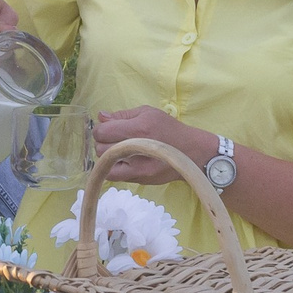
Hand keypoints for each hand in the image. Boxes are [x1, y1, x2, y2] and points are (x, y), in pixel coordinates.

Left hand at [90, 106, 213, 183]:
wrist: (192, 152)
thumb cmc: (170, 129)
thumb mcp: (148, 113)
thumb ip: (122, 115)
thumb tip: (101, 116)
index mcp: (138, 129)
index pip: (102, 132)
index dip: (101, 129)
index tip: (108, 128)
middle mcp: (136, 149)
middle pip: (100, 148)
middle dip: (103, 142)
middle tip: (114, 139)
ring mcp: (137, 168)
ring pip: (104, 164)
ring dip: (107, 156)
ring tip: (118, 150)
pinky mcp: (139, 179)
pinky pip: (114, 176)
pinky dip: (113, 168)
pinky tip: (122, 161)